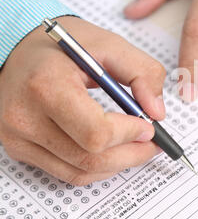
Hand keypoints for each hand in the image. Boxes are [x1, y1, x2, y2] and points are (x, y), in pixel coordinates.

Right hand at [0, 16, 165, 185]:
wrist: (19, 52)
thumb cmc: (64, 47)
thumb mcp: (109, 45)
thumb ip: (142, 72)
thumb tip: (157, 112)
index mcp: (47, 85)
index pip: (95, 132)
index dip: (129, 134)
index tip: (148, 126)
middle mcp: (25, 116)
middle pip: (90, 158)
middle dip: (131, 154)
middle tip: (152, 143)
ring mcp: (18, 138)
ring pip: (80, 172)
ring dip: (118, 165)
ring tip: (137, 147)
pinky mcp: (19, 149)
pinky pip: (67, 173)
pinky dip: (98, 168)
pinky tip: (113, 152)